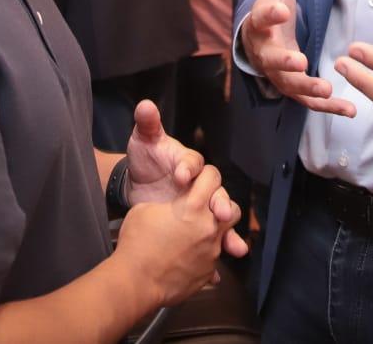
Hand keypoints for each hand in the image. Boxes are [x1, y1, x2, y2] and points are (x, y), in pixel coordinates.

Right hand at [113, 164, 244, 307]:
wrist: (135, 281)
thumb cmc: (136, 243)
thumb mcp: (144, 209)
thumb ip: (167, 203)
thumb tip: (175, 208)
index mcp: (193, 206)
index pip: (212, 178)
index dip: (206, 176)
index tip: (199, 182)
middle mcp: (209, 227)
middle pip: (231, 207)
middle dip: (221, 206)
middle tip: (206, 210)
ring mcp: (212, 251)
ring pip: (227, 235)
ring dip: (215, 231)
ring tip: (196, 235)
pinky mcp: (208, 271)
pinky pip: (214, 259)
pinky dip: (204, 255)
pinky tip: (189, 257)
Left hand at [124, 101, 247, 253]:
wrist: (138, 184)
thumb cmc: (146, 158)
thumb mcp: (144, 141)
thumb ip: (147, 124)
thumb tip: (145, 105)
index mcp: (187, 162)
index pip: (194, 162)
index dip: (188, 168)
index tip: (180, 176)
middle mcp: (200, 184)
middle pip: (216, 191)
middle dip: (218, 201)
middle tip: (216, 211)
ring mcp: (200, 205)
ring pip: (221, 216)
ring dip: (229, 231)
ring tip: (233, 246)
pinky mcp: (195, 224)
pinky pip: (213, 238)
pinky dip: (219, 251)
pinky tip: (221, 268)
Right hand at [241, 0, 354, 116]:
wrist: (255, 44)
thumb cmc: (271, 10)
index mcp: (262, 22)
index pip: (263, 16)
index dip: (271, 13)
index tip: (282, 9)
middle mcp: (267, 51)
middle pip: (272, 58)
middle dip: (285, 61)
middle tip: (298, 61)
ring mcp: (279, 73)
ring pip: (291, 84)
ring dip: (308, 88)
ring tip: (327, 89)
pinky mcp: (294, 88)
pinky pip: (309, 100)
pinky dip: (328, 108)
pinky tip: (349, 109)